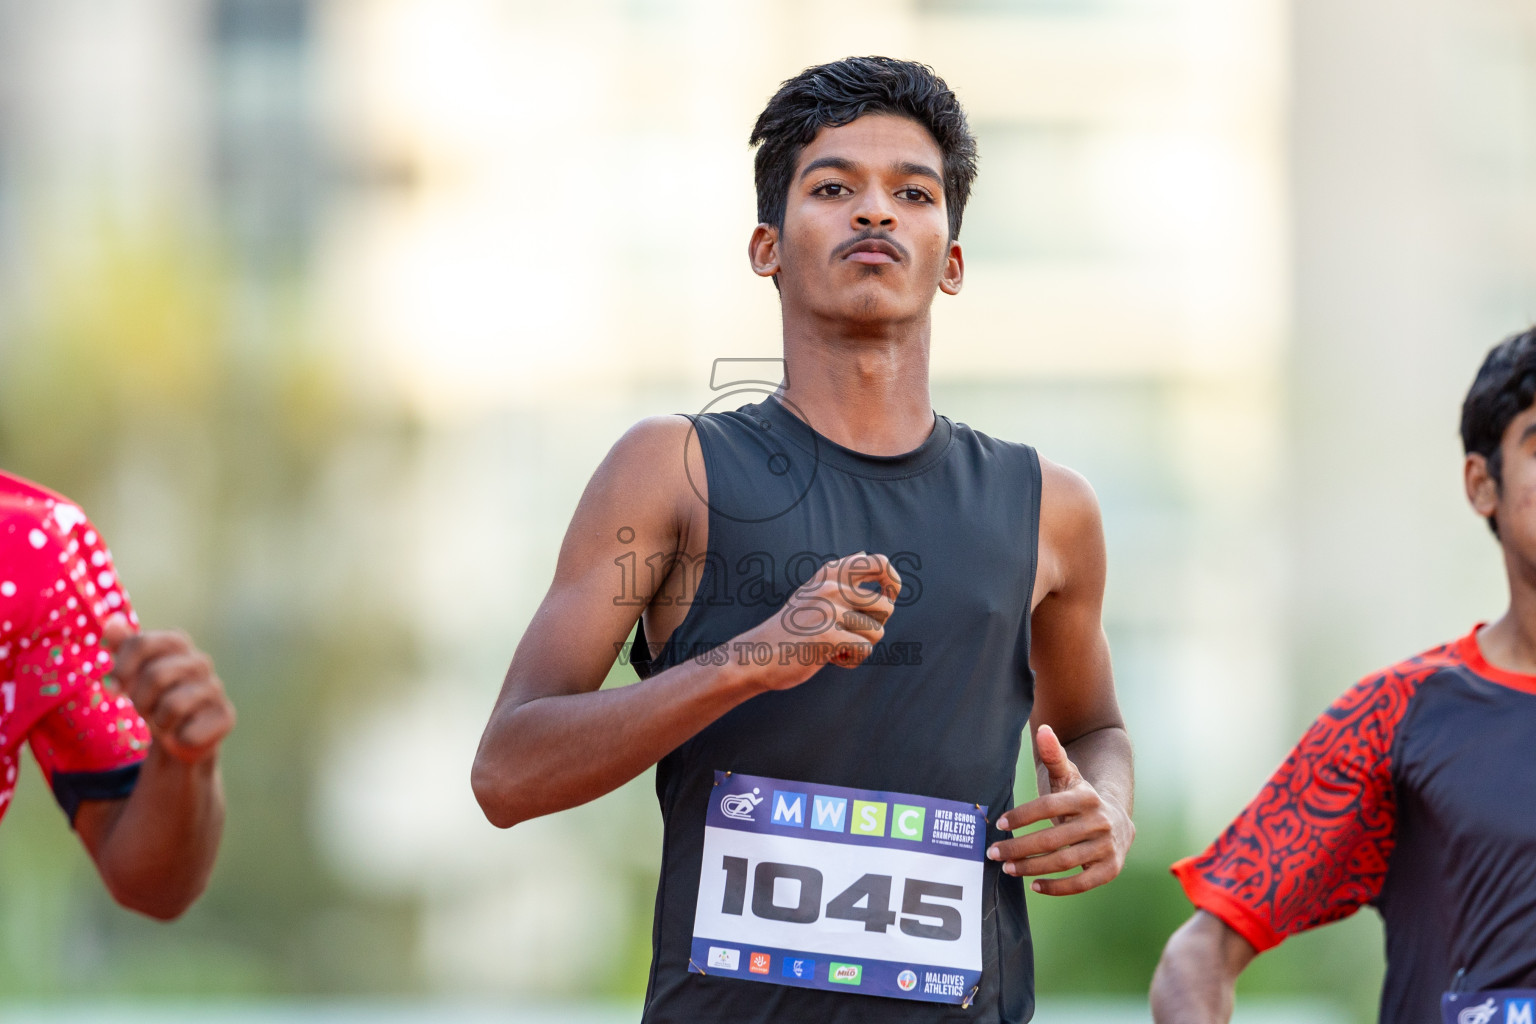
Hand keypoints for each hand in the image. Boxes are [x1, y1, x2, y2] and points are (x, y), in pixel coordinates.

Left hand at [103, 616, 234, 764]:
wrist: (181, 733)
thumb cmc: (154, 697)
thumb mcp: (133, 672)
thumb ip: (124, 647)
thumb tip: (111, 623)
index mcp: (176, 642)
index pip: (141, 643)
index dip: (122, 668)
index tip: (113, 687)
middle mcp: (200, 660)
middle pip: (155, 675)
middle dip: (140, 700)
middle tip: (144, 709)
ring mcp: (215, 687)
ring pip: (173, 705)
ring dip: (159, 722)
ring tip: (165, 721)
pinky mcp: (226, 715)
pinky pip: (189, 732)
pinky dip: (178, 739)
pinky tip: (185, 733)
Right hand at [740, 551, 900, 690]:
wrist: (757, 656)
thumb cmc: (792, 629)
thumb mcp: (812, 592)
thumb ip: (839, 576)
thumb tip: (866, 553)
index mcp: (830, 574)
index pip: (880, 563)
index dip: (893, 581)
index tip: (888, 597)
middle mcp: (831, 586)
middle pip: (887, 607)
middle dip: (873, 627)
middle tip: (847, 634)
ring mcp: (829, 610)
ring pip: (877, 632)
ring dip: (860, 647)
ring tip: (834, 647)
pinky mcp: (829, 636)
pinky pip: (864, 650)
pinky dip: (851, 660)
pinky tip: (829, 658)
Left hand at [987, 723, 1132, 894]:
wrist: (1118, 822)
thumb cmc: (1081, 799)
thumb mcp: (1069, 776)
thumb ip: (1054, 755)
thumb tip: (1044, 729)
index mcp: (1086, 797)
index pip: (1047, 807)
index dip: (1021, 816)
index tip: (998, 824)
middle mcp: (1100, 822)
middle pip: (1051, 838)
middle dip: (1018, 847)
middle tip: (994, 853)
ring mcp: (1106, 847)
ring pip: (1063, 862)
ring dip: (1031, 868)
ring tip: (1008, 869)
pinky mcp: (1110, 869)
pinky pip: (1081, 883)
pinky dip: (1057, 887)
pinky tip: (1034, 886)